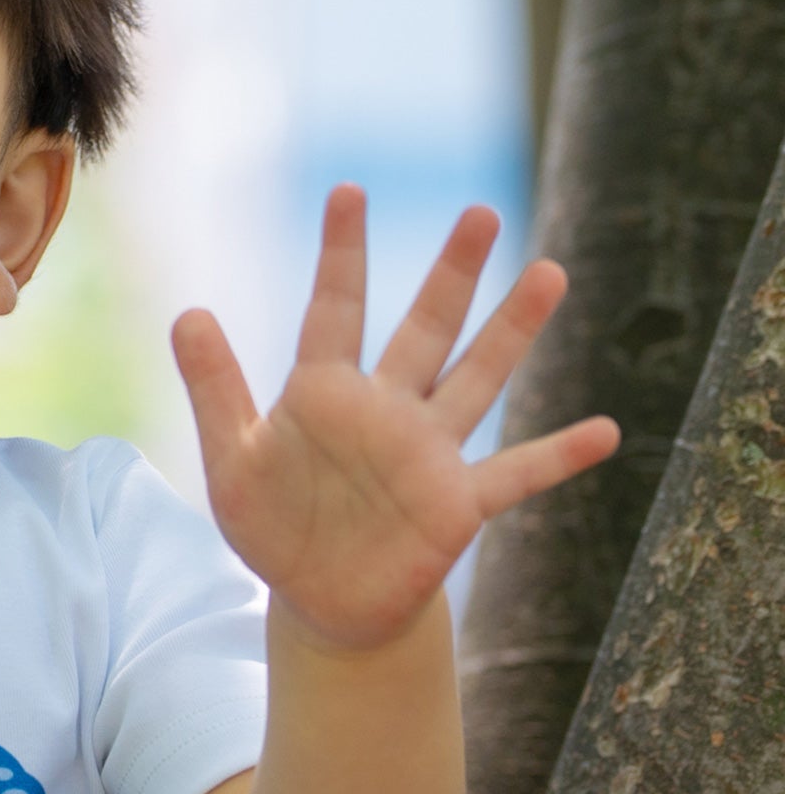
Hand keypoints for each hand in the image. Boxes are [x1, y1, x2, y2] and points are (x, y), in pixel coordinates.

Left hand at [172, 187, 618, 652]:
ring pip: (478, 379)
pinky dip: (559, 456)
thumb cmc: (275, 527)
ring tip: (550, 273)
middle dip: (452, 274)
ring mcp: (429, 453)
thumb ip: (216, 390)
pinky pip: (517, 474)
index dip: (341, 254)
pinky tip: (607, 431)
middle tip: (480, 213)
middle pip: (425, 328)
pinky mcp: (458, 504)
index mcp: (325, 392)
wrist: (322, 601)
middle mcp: (387, 409)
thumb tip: (186, 313)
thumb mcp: (232, 463)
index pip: (334, 310)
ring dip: (513, 332)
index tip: (347, 191)